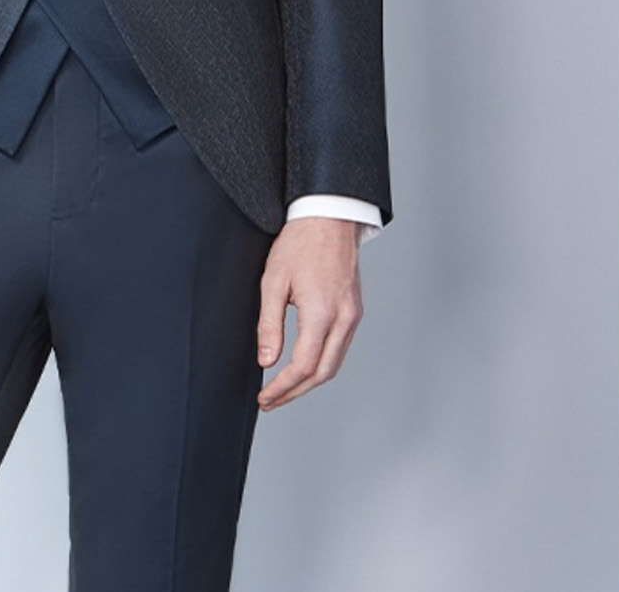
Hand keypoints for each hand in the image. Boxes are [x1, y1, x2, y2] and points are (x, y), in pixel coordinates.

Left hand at [255, 216, 362, 411]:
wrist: (328, 218)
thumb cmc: (299, 243)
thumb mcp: (273, 281)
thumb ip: (269, 324)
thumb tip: (266, 361)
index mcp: (322, 313)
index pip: (303, 366)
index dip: (282, 387)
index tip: (264, 397)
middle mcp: (343, 319)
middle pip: (322, 373)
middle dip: (295, 392)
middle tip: (271, 401)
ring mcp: (353, 316)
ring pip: (334, 364)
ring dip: (309, 381)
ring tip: (284, 388)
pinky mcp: (354, 311)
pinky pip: (340, 348)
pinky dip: (322, 363)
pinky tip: (304, 365)